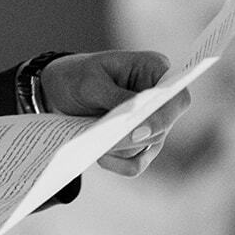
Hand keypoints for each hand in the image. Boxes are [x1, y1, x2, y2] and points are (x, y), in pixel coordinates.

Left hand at [40, 49, 189, 175]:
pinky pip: (136, 164)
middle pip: (163, 128)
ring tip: (95, 144)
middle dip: (133, 138)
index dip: (164, 116)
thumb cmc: (77, 76)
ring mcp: (151, 124)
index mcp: (155, 70)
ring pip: (147, 148)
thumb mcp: (91, 82)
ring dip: (121, 149)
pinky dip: (118, 163)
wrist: (59, 90)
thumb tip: (136, 119)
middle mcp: (159, 99)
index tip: (138, 130)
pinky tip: (99, 156)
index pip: (176, 96)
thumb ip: (116, 98)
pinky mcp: (139, 144)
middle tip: (106, 142)